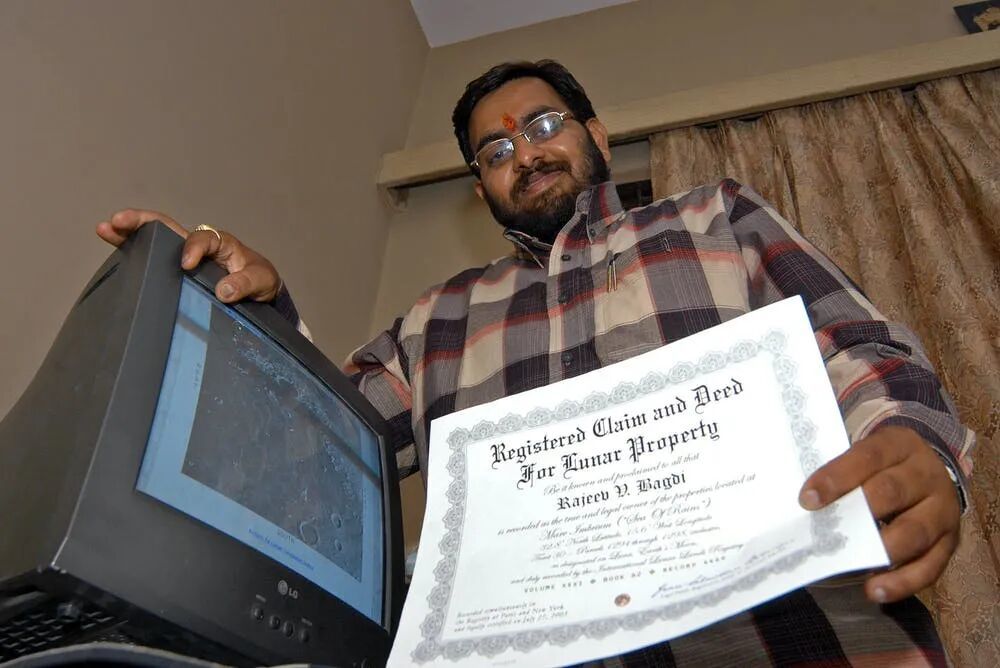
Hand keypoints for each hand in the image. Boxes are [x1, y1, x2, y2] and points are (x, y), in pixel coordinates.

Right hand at [96, 208, 282, 302]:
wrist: (259, 293)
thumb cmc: (260, 281)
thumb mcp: (261, 280)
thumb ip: (246, 283)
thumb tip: (224, 291)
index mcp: (220, 243)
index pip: (202, 238)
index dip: (193, 248)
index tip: (187, 265)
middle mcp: (197, 245)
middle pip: (167, 227)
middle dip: (143, 222)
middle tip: (119, 220)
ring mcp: (182, 256)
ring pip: (153, 239)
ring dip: (128, 234)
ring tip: (105, 229)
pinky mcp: (175, 271)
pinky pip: (151, 258)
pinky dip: (131, 252)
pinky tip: (111, 246)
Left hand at [798, 425, 959, 603]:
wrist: (925, 473)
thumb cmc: (879, 468)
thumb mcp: (864, 458)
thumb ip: (840, 476)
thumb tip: (805, 505)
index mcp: (899, 444)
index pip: (867, 457)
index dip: (837, 477)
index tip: (808, 499)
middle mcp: (926, 473)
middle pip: (892, 491)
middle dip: (858, 512)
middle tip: (828, 533)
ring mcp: (942, 509)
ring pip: (914, 530)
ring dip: (882, 551)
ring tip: (853, 567)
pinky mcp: (950, 542)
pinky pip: (931, 565)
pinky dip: (903, 581)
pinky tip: (876, 590)